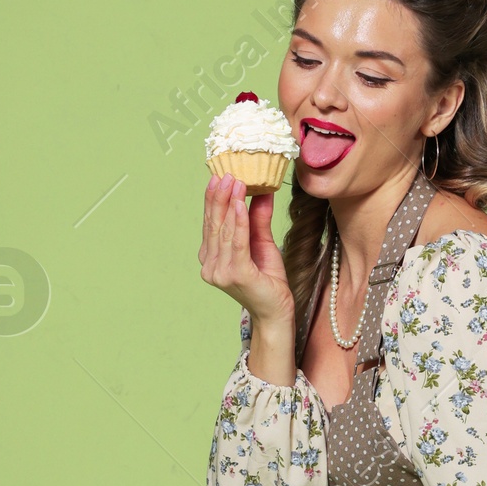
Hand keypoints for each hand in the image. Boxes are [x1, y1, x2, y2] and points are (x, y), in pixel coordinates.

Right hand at [199, 175, 293, 332]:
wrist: (276, 312)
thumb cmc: (268, 281)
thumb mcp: (262, 243)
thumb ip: (257, 220)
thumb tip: (262, 191)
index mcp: (211, 258)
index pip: (210, 223)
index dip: (214, 199)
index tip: (219, 176)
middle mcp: (210, 265)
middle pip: (214, 224)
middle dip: (220, 196)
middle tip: (226, 173)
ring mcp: (220, 272)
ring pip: (224, 231)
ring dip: (229, 204)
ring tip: (236, 182)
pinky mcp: (236, 275)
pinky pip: (237, 243)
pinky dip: (238, 223)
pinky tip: (239, 204)